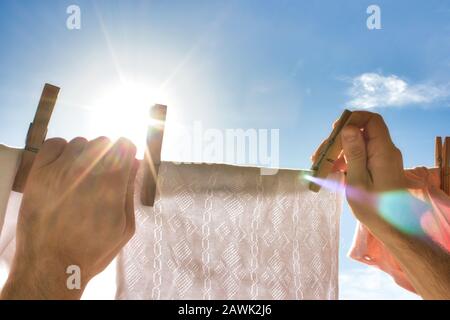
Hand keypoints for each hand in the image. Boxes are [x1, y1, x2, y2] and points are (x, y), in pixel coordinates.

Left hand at [1, 137, 137, 298]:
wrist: (51, 265)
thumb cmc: (93, 250)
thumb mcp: (125, 226)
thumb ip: (130, 190)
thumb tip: (135, 163)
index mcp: (111, 183)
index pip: (125, 145)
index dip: (128, 153)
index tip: (125, 162)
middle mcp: (86, 170)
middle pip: (103, 142)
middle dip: (109, 154)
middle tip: (103, 175)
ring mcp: (59, 170)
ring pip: (80, 143)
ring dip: (86, 154)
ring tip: (82, 175)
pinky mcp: (38, 174)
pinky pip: (54, 144)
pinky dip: (62, 150)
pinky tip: (64, 167)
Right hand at [312, 110, 449, 298]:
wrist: (393, 227)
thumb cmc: (374, 208)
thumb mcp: (358, 180)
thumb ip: (354, 153)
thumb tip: (349, 128)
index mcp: (383, 152)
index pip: (372, 121)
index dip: (352, 119)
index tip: (334, 131)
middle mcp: (386, 151)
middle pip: (361, 131)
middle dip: (338, 139)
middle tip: (319, 154)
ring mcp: (383, 159)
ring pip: (358, 143)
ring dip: (339, 150)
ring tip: (320, 164)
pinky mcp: (379, 167)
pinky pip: (361, 155)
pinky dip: (345, 159)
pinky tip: (332, 170)